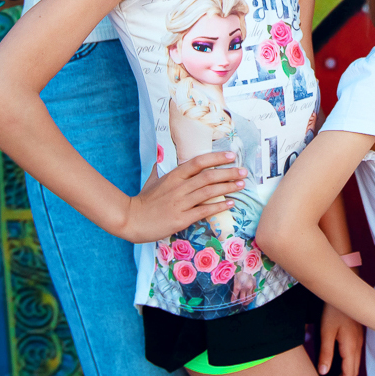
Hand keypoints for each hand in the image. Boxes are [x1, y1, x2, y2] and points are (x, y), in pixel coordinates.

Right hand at [119, 151, 244, 241]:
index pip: (198, 162)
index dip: (216, 158)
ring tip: (241, 185)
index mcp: (173, 176)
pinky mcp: (180, 219)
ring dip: (227, 188)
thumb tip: (164, 158)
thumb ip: (162, 170)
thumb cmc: (143, 200)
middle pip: (207, 177)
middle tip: (244, 172)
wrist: (130, 219)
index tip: (231, 156)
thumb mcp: (153, 180)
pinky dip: (219, 207)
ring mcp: (180, 203)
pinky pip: (203, 211)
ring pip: (208, 192)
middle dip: (228, 173)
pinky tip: (231, 204)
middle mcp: (178, 187)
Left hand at [318, 302, 364, 375]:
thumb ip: (326, 353)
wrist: (345, 293)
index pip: (348, 374)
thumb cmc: (334, 310)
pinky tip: (341, 368)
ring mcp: (358, 341)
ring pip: (354, 365)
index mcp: (350, 347)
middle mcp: (357, 346)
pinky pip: (354, 357)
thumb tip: (324, 373)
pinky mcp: (356, 336)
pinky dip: (348, 367)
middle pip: (352, 372)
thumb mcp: (326, 331)